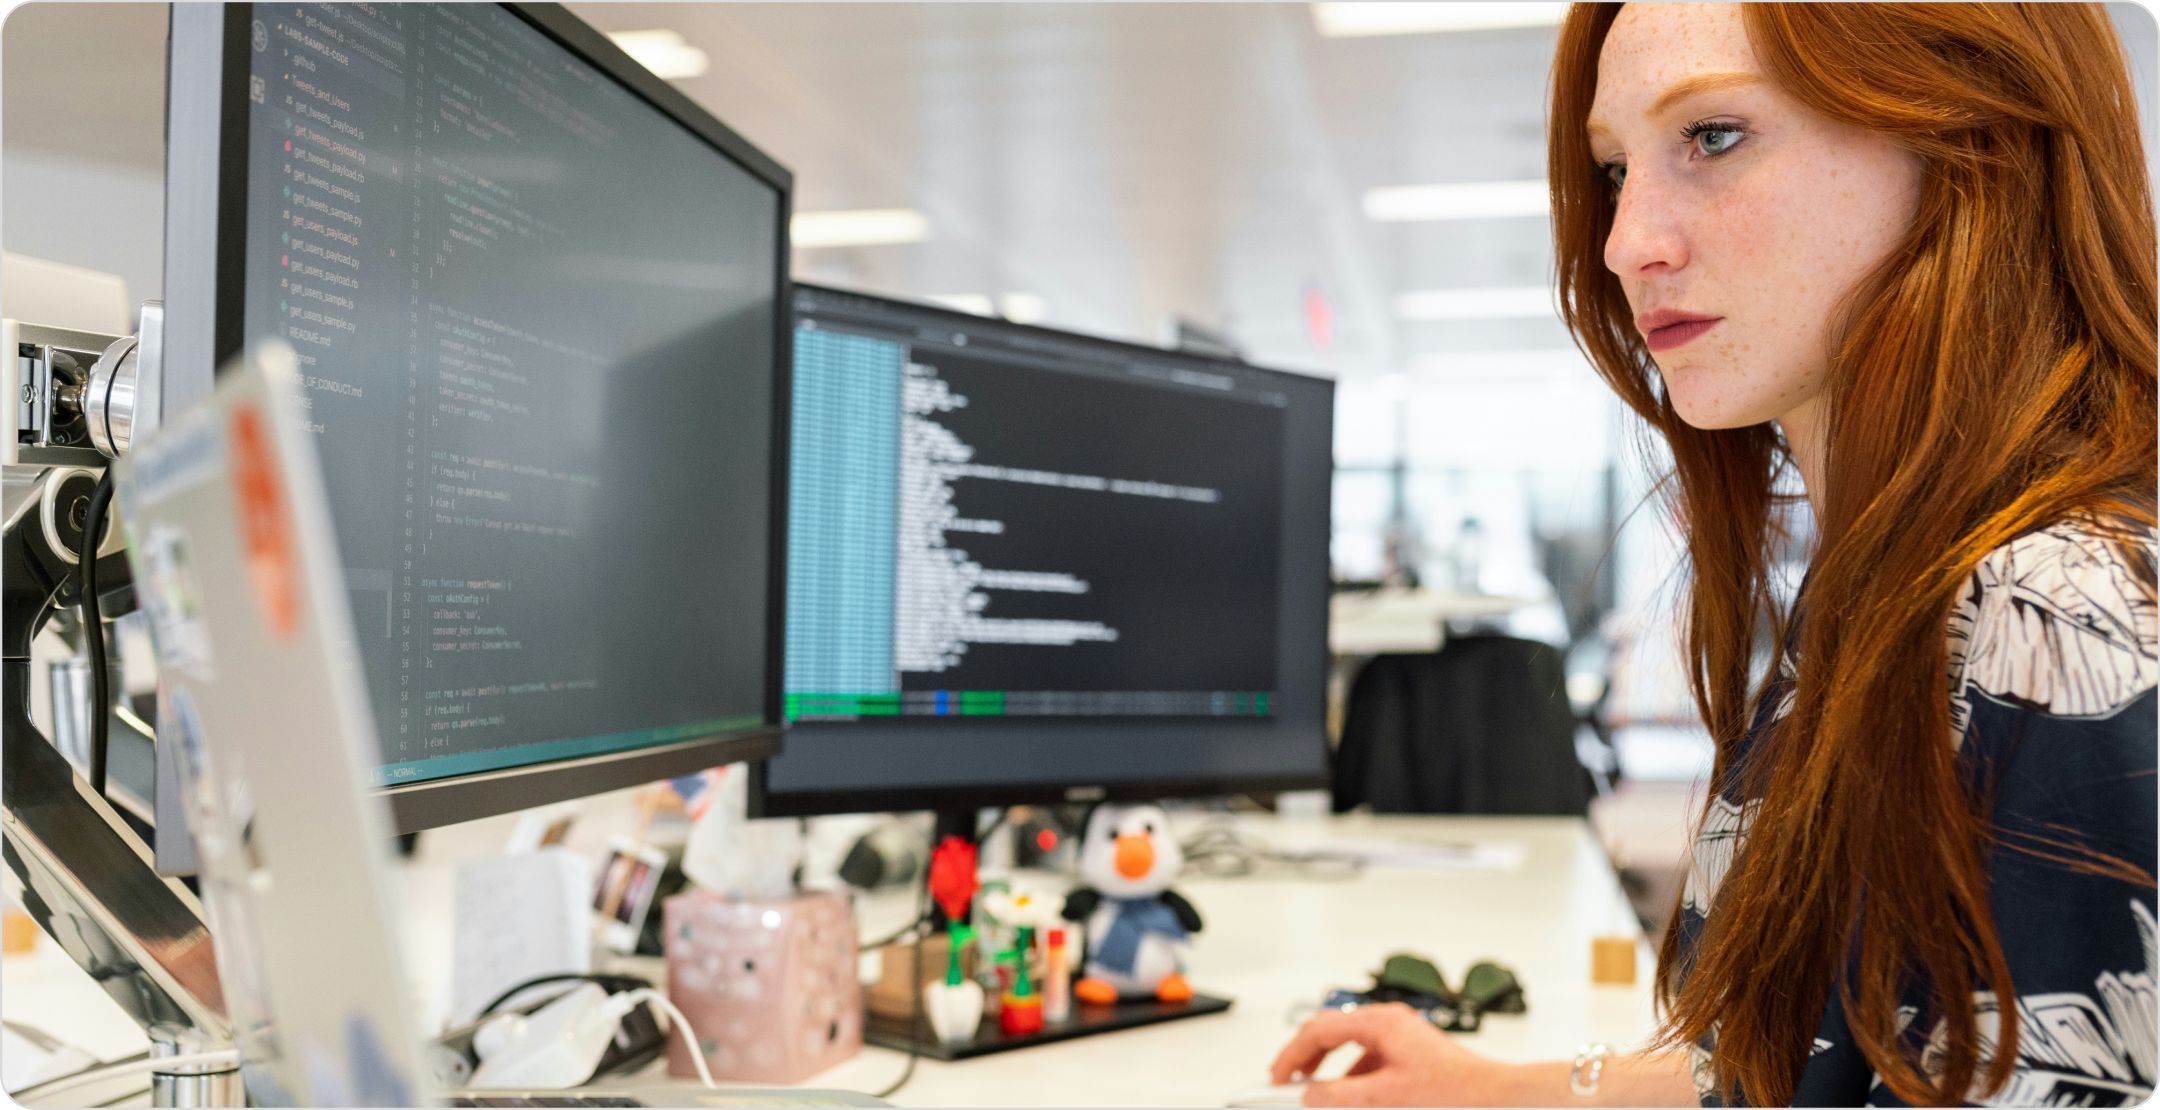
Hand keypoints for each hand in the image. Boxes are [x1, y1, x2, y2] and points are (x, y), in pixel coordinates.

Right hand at [1268, 1003, 1515, 1106]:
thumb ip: (1342, 1095)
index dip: (1292, 1054)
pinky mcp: (1406, 1047)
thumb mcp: (1386, 1096)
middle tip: (1286, 1081)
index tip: (1276, 1076)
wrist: (1492, 1095)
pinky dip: (1349, 1072)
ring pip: (1347, 1042)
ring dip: (1327, 1066)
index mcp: (1380, 1023)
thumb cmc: (1453, 1090)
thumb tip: (1311, 1094)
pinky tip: (1348, 1094)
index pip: (1319, 1030)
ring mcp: (1398, 1033)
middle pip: (1330, 1030)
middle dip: (1305, 1056)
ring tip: (1314, 1089)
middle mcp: (1387, 1020)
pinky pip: (1366, 1055)